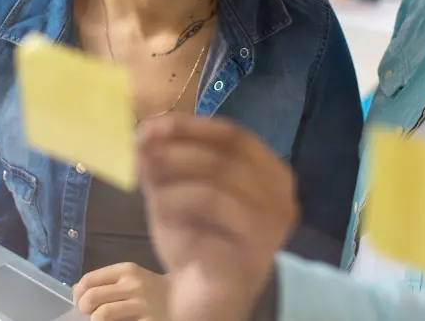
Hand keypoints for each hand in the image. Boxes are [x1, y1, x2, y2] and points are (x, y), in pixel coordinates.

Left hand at [73, 263, 168, 320]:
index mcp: (126, 269)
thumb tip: (76, 290)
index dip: (78, 293)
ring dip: (94, 320)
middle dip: (83, 307)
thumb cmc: (150, 288)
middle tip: (87, 313)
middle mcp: (133, 284)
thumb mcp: (130, 278)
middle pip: (92, 296)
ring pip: (102, 314)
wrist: (182, 298)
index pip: (89, 279)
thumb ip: (106, 281)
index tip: (80, 301)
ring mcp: (141, 305)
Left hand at [138, 116, 297, 320]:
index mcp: (269, 172)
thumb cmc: (195, 242)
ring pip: (219, 177)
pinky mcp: (258, 247)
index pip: (233, 135)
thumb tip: (144, 134)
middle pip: (228, 152)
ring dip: (175, 178)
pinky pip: (214, 208)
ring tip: (152, 192)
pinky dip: (180, 204)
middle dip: (179, 147)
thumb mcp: (174, 193)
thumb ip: (162, 163)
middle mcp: (281, 194)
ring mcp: (274, 221)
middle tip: (144, 149)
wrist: (205, 298)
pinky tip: (164, 216)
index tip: (152, 126)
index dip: (190, 126)